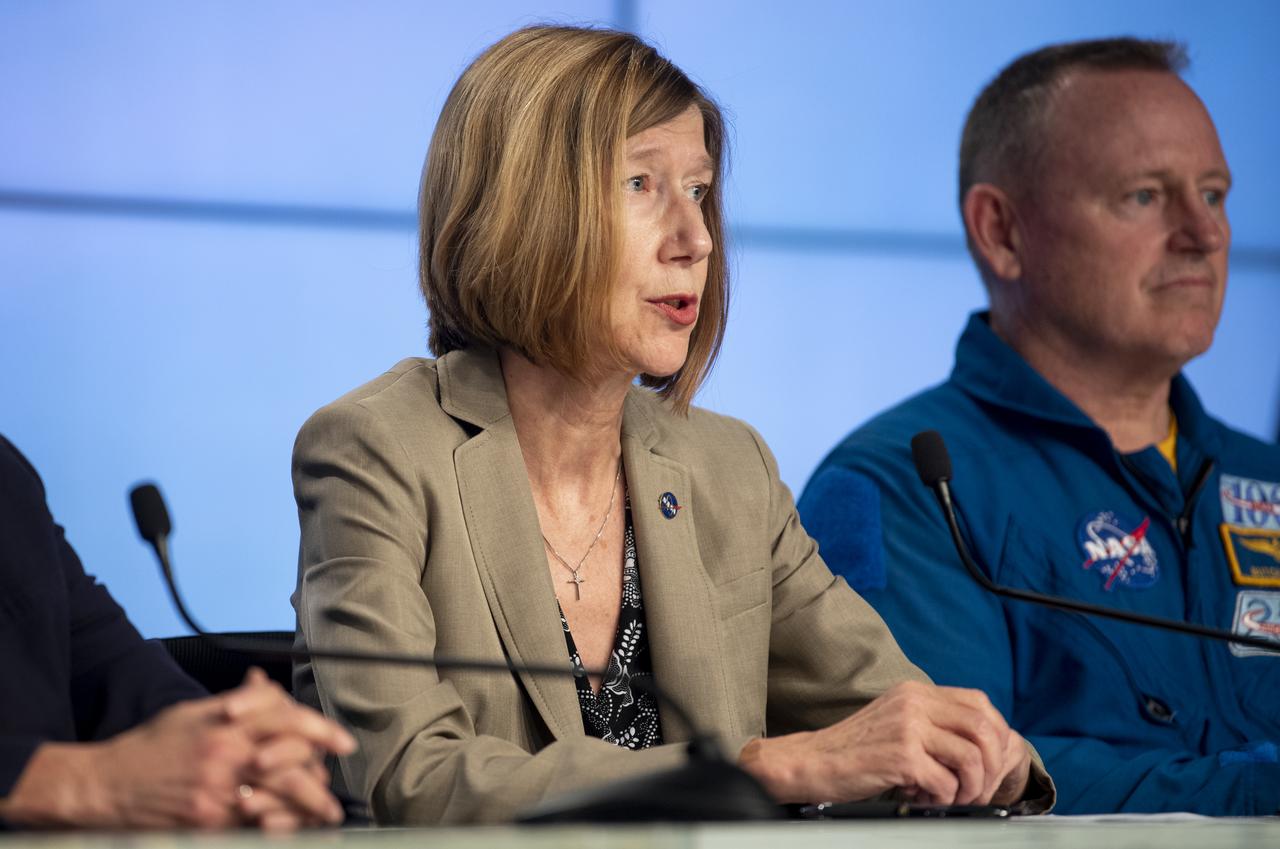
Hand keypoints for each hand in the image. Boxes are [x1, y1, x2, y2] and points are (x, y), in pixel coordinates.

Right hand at [1, 669, 355, 829]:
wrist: (106, 784)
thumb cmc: (151, 746)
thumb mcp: (195, 712)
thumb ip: (239, 701)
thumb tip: (268, 685)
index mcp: (226, 722)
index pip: (288, 719)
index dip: (322, 730)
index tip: (342, 742)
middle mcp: (226, 753)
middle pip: (293, 760)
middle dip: (319, 776)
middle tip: (333, 789)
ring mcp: (218, 791)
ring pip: (281, 796)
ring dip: (308, 806)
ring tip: (324, 815)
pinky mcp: (208, 822)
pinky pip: (256, 825)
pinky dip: (278, 826)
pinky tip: (291, 828)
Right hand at [739, 680, 1029, 805]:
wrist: (812, 762)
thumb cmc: (853, 750)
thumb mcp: (895, 721)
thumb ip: (930, 722)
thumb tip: (979, 744)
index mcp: (915, 691)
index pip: (979, 703)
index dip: (995, 734)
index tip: (990, 761)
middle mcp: (914, 702)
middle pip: (983, 728)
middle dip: (990, 765)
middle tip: (976, 788)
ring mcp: (908, 727)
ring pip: (972, 758)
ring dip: (970, 787)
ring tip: (950, 797)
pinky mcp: (902, 756)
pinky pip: (946, 783)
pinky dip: (942, 799)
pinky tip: (921, 798)